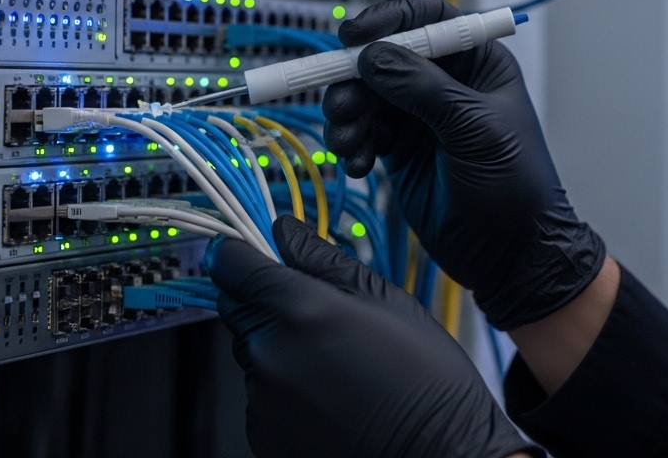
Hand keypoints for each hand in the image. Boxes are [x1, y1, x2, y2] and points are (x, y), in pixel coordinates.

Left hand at [209, 216, 539, 457]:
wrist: (436, 455)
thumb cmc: (423, 381)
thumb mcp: (386, 301)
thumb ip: (324, 260)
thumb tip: (285, 231)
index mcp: (298, 310)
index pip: (231, 263)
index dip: (241, 252)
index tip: (255, 251)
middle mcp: (269, 353)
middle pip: (237, 306)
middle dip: (266, 299)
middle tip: (319, 313)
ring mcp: (262, 398)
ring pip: (251, 349)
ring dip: (277, 345)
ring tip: (335, 362)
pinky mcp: (262, 432)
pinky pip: (260, 392)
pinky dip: (284, 386)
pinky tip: (328, 393)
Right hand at [323, 0, 605, 329]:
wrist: (511, 255)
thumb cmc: (516, 189)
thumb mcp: (474, 130)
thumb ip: (423, 89)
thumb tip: (374, 56)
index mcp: (478, 63)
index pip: (429, 19)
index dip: (389, 19)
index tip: (355, 36)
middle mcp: (445, 83)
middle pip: (384, 56)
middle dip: (355, 77)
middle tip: (341, 104)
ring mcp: (419, 116)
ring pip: (364, 94)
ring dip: (346, 113)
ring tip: (349, 142)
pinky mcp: (398, 149)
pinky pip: (360, 131)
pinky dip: (350, 143)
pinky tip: (357, 166)